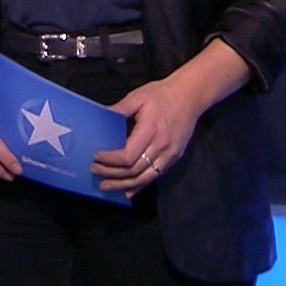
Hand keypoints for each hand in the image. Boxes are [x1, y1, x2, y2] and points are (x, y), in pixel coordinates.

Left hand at [92, 78, 204, 196]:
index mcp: (151, 130)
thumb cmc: (162, 94)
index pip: (128, 155)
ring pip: (144, 177)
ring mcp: (170, 154)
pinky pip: (155, 176)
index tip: (96, 156)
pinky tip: (128, 190)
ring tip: (107, 186)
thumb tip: (100, 118)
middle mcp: (162, 146)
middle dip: (112, 173)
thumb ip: (119, 109)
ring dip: (124, 184)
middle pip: (134, 169)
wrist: (190, 96)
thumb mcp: (137, 97)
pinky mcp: (174, 158)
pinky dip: (140, 185)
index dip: (110, 160)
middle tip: (95, 171)